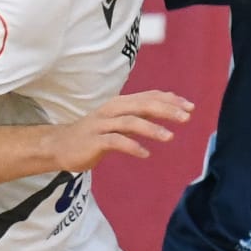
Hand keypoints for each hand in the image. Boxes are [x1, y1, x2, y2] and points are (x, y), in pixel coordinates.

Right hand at [45, 90, 192, 170]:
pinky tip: (145, 154)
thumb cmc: (94, 135)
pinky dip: (132, 146)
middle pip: (142, 105)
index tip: (190, 107)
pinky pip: (115, 142)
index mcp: (120, 104)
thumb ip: (140, 116)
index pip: (149, 97)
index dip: (170, 100)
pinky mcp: (94, 141)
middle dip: (166, 110)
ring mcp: (102, 125)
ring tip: (170, 137)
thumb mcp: (118, 122)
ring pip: (130, 122)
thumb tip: (167, 112)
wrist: (60, 146)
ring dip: (151, 128)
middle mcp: (112, 110)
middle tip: (186, 118)